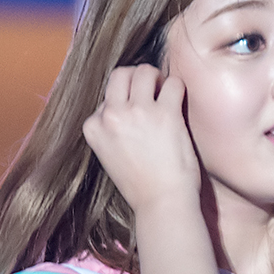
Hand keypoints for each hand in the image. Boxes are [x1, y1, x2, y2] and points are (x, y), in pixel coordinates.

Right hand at [82, 64, 200, 213]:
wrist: (162, 203)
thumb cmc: (141, 184)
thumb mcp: (110, 155)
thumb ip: (111, 129)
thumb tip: (124, 104)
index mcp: (92, 127)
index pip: (106, 96)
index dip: (125, 101)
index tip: (137, 115)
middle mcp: (111, 115)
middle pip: (120, 74)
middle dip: (137, 77)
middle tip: (152, 89)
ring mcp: (137, 112)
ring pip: (144, 71)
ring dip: (157, 77)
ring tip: (166, 92)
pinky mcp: (165, 114)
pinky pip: (173, 83)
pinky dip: (178, 87)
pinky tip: (180, 100)